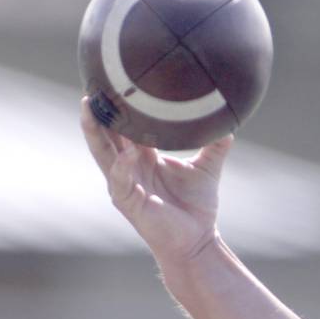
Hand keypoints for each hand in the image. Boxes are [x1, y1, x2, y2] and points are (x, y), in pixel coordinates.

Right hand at [79, 97, 231, 262]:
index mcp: (141, 155)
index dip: (115, 106)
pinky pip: (120, 181)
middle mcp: (128, 167)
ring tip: (90, 108)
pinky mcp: (128, 203)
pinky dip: (122, 166)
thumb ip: (215, 145)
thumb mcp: (207, 169)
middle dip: (95, 112)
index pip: (122, 126)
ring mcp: (124, 184)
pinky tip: (127, 152)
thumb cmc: (197, 206)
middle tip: (91, 86)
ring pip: (102, 154)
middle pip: (104, 134)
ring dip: (94, 132)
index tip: (110, 79)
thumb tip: (229, 122)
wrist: (199, 239)